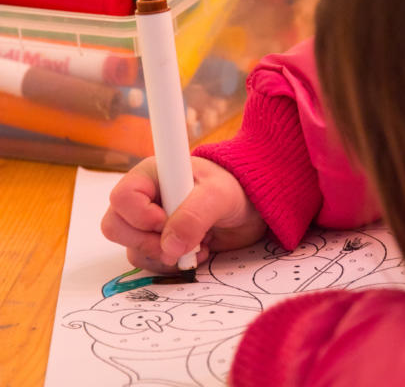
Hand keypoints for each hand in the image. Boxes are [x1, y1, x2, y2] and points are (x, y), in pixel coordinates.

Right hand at [101, 156, 266, 271]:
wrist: (251, 208)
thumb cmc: (234, 188)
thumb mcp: (218, 196)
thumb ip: (194, 216)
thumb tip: (169, 247)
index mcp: (152, 175)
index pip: (122, 198)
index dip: (140, 216)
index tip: (167, 220)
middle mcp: (145, 199)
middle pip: (115, 227)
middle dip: (147, 241)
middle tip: (180, 242)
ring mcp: (151, 224)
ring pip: (133, 249)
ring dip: (164, 256)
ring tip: (198, 245)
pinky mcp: (162, 244)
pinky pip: (150, 263)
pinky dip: (172, 265)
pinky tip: (198, 253)